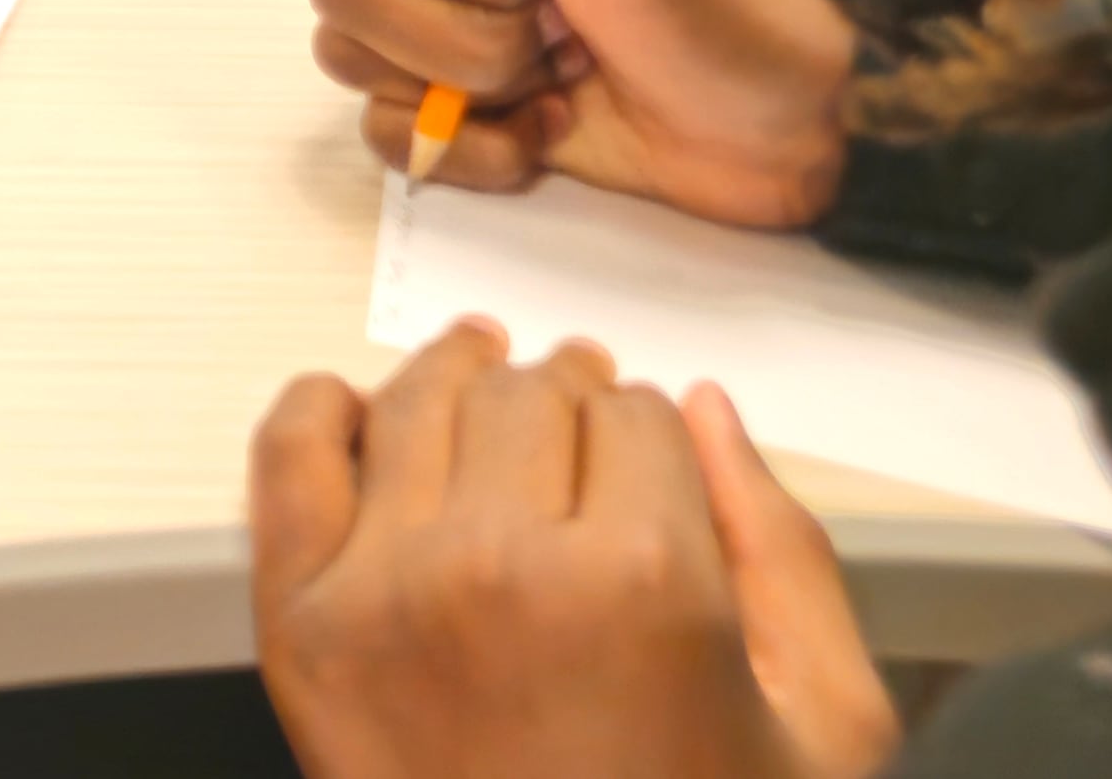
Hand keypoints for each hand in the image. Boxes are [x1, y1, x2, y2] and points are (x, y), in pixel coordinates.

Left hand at [254, 327, 894, 778]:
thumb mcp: (823, 729)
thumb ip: (786, 554)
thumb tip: (708, 417)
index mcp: (647, 583)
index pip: (637, 417)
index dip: (645, 429)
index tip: (641, 450)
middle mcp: (503, 566)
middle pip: (527, 397)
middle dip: (560, 399)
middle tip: (570, 415)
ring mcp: (386, 591)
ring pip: (414, 404)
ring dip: (452, 384)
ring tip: (475, 383)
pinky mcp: (301, 627)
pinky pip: (288, 460)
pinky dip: (317, 415)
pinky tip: (352, 414)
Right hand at [311, 0, 854, 223]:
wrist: (810, 128)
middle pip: (353, 1)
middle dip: (471, 42)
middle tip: (570, 31)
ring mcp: (461, 33)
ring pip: (357, 65)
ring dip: (469, 96)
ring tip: (563, 84)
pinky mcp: (476, 114)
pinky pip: (387, 139)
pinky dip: (468, 154)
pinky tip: (548, 136)